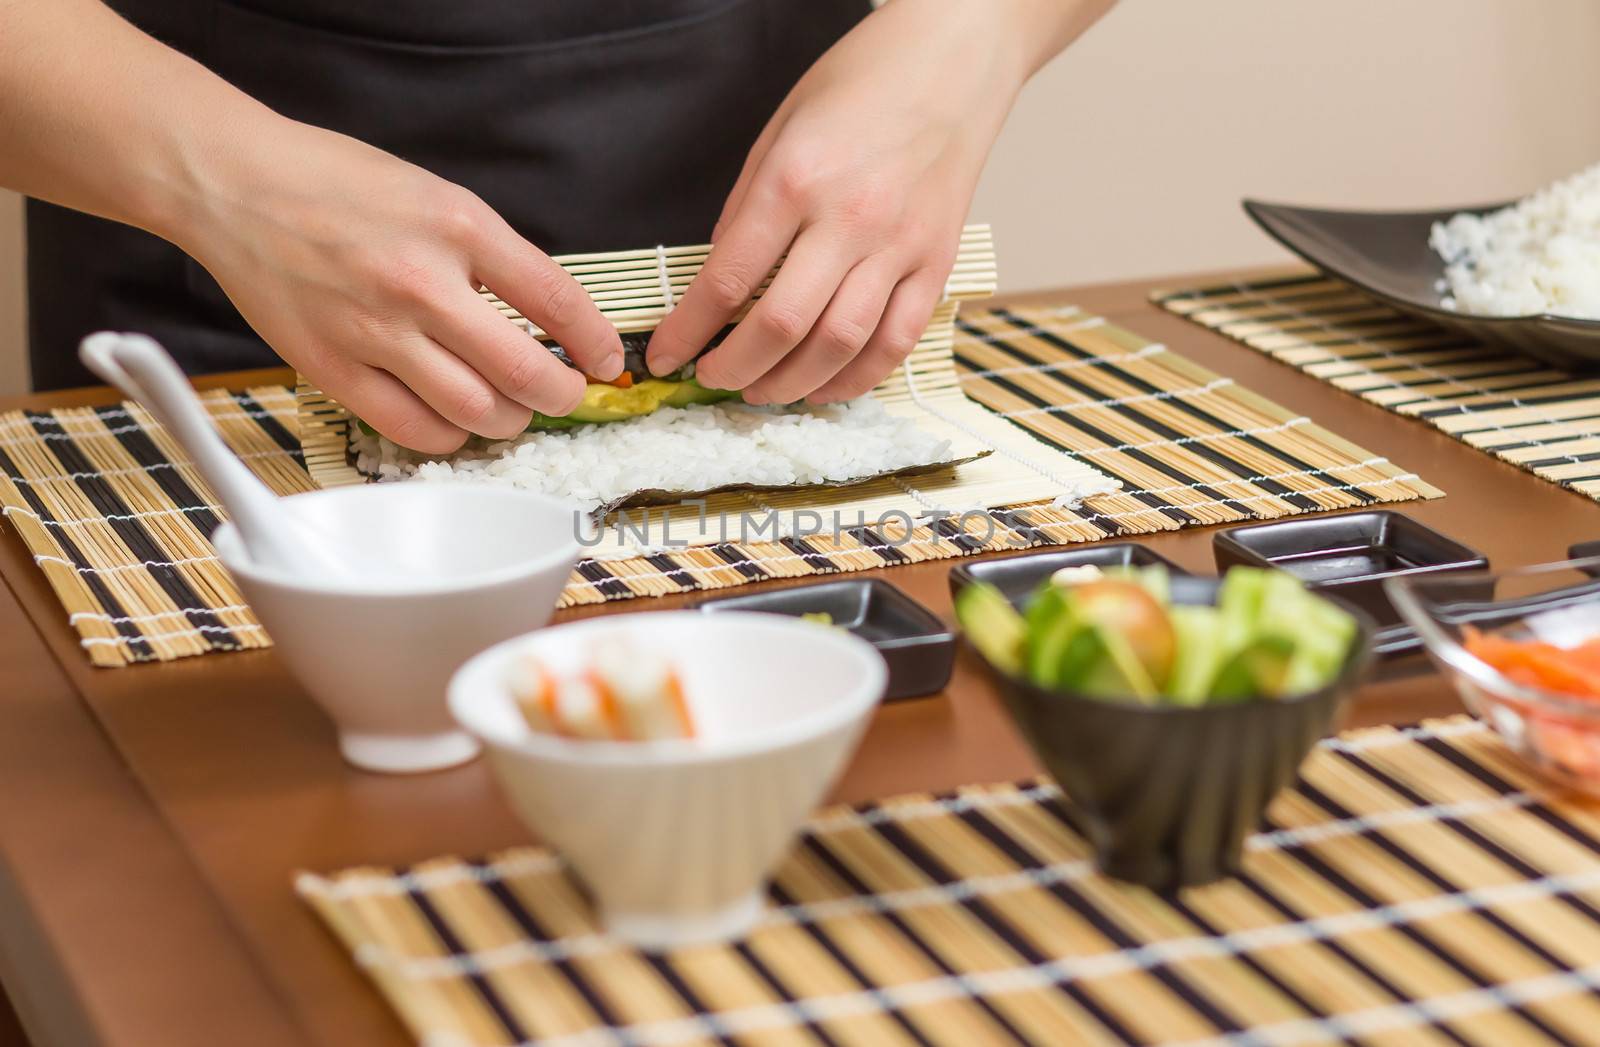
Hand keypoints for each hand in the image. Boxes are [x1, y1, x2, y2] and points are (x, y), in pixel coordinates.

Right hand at [177, 121, 622, 452]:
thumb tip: (551, 319)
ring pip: (474, 411)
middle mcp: (420, 280)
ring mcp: (374, 330)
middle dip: (561, 395)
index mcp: (458, 226)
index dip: (595, 342)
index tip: (607, 360)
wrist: (236, 184)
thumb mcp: (436, 196)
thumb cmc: (337, 184)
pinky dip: (451, 436)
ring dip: (509, 421)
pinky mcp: (333, 368)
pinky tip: (456, 420)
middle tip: (564, 393)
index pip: (557, 300)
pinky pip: (412, 429)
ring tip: (511, 408)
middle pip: (523, 371)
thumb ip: (492, 255)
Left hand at [645, 0, 1039, 403]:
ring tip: (763, 390)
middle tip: (714, 378)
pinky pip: (897, 342)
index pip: (728, 279)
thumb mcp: (779, 130)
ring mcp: (900, 246)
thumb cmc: (862, 84)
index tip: (666, 356)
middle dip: (735, 368)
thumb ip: (747, 208)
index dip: (688, 331)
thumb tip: (719, 281)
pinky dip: (857, 378)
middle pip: (783, 326)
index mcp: (796, 180)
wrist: (954, 59)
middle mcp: (849, 219)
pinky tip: (826, 388)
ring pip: (840, 345)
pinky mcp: (937, 262)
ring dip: (792, 384)